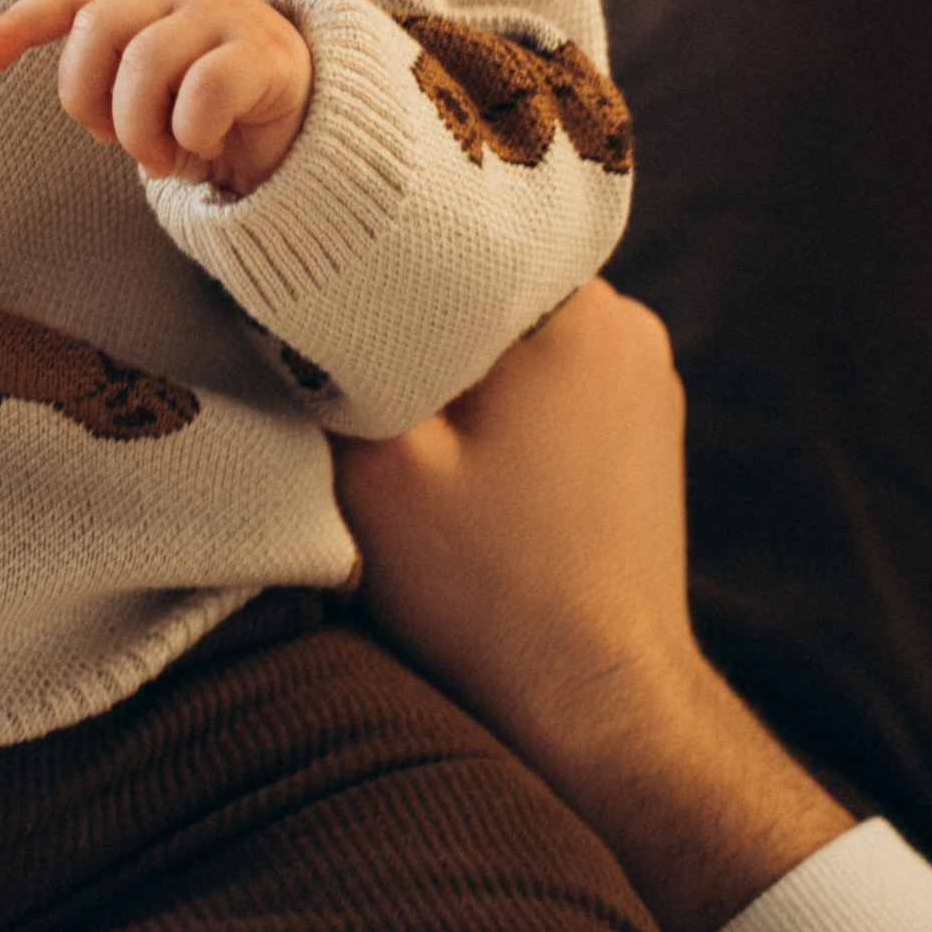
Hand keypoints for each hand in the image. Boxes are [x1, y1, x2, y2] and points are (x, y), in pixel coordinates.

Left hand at [0, 0, 313, 194]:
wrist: (310, 120)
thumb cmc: (214, 107)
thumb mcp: (153, 93)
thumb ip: (106, 78)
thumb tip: (30, 82)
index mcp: (143, 0)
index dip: (21, 24)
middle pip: (99, 29)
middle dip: (89, 99)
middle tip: (113, 143)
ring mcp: (224, 16)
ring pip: (147, 64)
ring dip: (141, 131)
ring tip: (159, 159)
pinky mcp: (264, 52)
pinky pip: (203, 93)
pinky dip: (192, 134)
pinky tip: (205, 146)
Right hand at [332, 280, 851, 931]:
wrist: (599, 707)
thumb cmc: (486, 589)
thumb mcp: (374, 465)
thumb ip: (328, 355)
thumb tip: (286, 280)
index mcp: (575, 309)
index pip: (460, 223)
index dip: (380, 245)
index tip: (318, 272)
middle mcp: (628, 327)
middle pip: (488, 276)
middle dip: (419, 309)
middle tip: (341, 350)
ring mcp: (646, 384)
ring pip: (516, 331)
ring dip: (458, 360)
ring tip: (397, 416)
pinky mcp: (643, 439)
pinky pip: (553, 380)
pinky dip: (500, 401)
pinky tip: (456, 457)